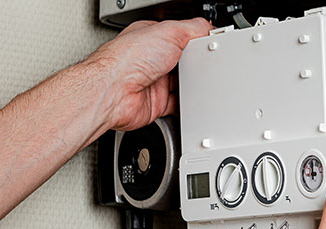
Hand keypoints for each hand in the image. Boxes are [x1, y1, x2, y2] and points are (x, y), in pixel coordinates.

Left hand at [83, 18, 211, 131]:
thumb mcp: (169, 32)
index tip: (211, 44)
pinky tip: (191, 101)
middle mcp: (152, 60)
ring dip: (192, 85)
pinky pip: (178, 105)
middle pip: (185, 62)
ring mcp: (155, 82)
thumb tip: (207, 27)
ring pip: (183, 85)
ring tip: (199, 82)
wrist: (113, 92)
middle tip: (208, 64)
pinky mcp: (157, 103)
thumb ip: (192, 28)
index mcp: (153, 38)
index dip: (197, 40)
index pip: (182, 36)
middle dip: (197, 65)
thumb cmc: (127, 59)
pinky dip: (187, 105)